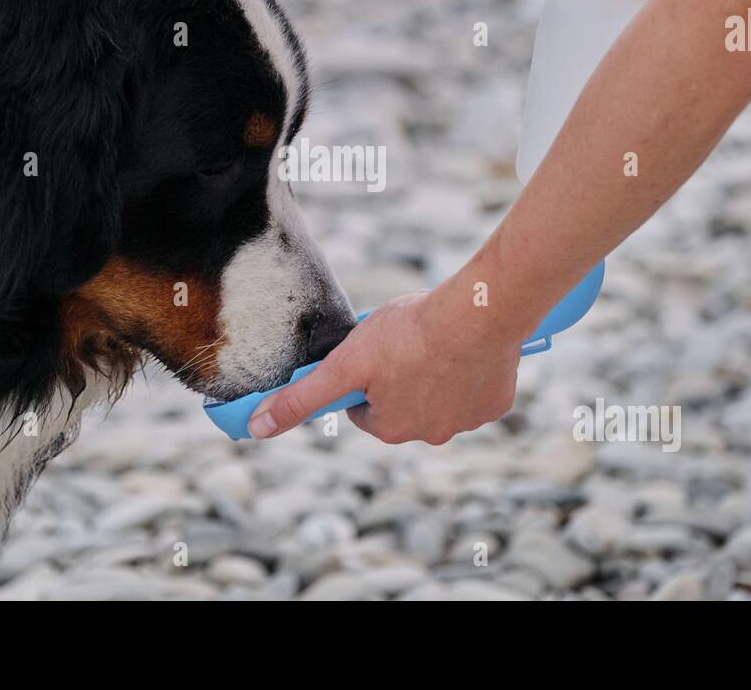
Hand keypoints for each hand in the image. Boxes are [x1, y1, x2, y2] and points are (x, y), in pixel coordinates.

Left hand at [246, 289, 523, 444]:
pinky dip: (469, 372)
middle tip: (404, 342)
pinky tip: (466, 348)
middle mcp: (429, 435)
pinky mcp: (495, 404)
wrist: (477, 314)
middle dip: (400, 377)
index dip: (364, 377)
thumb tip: (255, 428)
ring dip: (435, 375)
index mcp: (390, 428)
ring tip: (436, 340)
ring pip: (441, 397)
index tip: (374, 353)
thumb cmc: (408, 335)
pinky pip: (476, 391)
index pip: (364, 408)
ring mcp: (466, 422)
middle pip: (403, 405)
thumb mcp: (344, 363)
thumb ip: (301, 398)